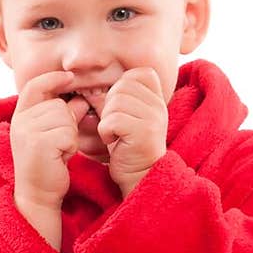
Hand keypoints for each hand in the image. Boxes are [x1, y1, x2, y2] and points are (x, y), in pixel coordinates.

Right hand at [11, 69, 89, 209]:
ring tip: (59, 152)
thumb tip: (79, 99)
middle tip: (59, 145)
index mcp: (20, 116)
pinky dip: (71, 146)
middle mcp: (20, 121)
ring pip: (65, 118)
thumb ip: (65, 115)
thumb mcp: (55, 136)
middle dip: (67, 124)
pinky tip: (61, 158)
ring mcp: (27, 131)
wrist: (38, 195)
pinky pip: (68, 133)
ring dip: (70, 136)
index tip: (70, 77)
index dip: (53, 79)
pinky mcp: (39, 143)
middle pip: (58, 105)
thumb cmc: (48, 166)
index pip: (35, 86)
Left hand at [95, 67, 168, 197]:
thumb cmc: (129, 149)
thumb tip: (93, 88)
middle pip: (123, 86)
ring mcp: (154, 119)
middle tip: (114, 125)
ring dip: (107, 119)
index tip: (121, 108)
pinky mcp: (144, 132)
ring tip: (114, 134)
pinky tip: (112, 142)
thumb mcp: (127, 118)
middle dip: (110, 105)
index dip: (124, 85)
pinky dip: (105, 131)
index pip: (140, 74)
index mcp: (157, 100)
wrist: (140, 178)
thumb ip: (119, 100)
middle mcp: (159, 107)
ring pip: (116, 102)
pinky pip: (113, 119)